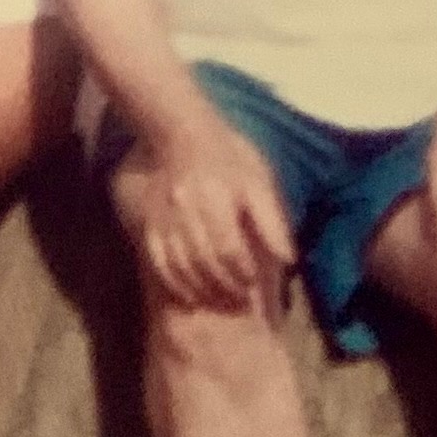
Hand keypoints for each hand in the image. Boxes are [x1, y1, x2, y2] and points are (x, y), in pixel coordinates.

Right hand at [133, 113, 294, 310]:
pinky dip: (174, 284)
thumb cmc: (227, 156)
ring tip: (220, 301)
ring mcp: (164, 218)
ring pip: (181, 266)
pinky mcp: (149, 224)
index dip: (242, 271)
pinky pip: (158, 261)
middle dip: (224, 287)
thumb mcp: (257, 179)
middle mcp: (186, 211)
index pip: (228, 247)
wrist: (179, 133)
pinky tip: (189, 296)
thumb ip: (271, 220)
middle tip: (240, 302)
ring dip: (201, 290)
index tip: (254, 285)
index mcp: (217, 199)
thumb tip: (288, 258)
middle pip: (205, 261)